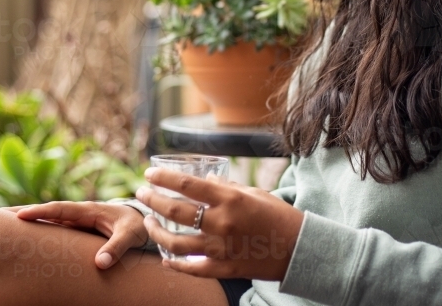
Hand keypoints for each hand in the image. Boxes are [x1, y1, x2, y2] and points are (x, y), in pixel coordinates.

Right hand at [15, 201, 147, 269]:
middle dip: (22, 212)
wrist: (142, 222)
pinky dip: (36, 230)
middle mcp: (78, 214)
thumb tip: (100, 264)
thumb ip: (117, 248)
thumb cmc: (136, 226)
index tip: (19, 216)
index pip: (59, 209)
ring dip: (26, 221)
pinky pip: (52, 229)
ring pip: (46, 220)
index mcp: (88, 210)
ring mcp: (75, 222)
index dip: (39, 211)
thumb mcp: (131, 236)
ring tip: (0, 226)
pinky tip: (22, 239)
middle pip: (46, 211)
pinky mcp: (75, 231)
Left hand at [135, 167, 303, 280]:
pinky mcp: (224, 268)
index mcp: (230, 199)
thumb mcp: (253, 193)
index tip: (149, 173)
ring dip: (157, 232)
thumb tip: (204, 181)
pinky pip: (192, 268)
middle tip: (141, 194)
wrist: (299, 248)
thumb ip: (225, 188)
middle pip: (175, 211)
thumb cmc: (277, 215)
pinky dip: (175, 264)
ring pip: (176, 243)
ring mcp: (221, 248)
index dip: (163, 178)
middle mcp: (222, 223)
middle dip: (152, 200)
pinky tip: (165, 258)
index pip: (187, 184)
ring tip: (148, 223)